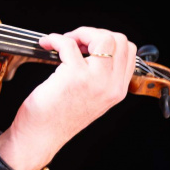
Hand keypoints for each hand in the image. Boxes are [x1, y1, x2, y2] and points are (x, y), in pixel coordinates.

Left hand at [0, 27, 136, 169]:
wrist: (40, 136)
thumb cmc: (56, 116)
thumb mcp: (88, 97)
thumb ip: (97, 77)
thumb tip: (89, 48)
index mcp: (117, 90)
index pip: (128, 52)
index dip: (105, 41)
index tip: (86, 45)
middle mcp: (111, 86)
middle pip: (119, 40)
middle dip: (94, 33)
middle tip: (74, 42)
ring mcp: (95, 81)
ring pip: (103, 38)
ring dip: (79, 33)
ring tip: (62, 42)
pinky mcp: (74, 77)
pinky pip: (68, 43)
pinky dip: (54, 39)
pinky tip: (46, 44)